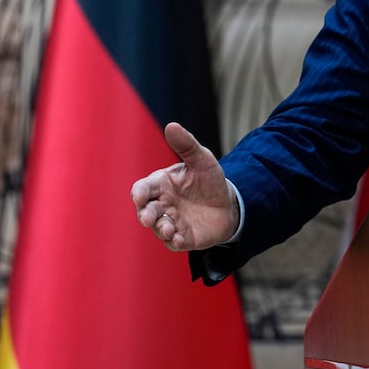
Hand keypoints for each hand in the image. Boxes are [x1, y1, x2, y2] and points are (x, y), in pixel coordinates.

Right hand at [130, 123, 238, 251]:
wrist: (228, 203)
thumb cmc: (209, 179)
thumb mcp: (202, 159)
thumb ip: (186, 145)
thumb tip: (171, 125)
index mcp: (161, 185)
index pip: (143, 189)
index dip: (139, 193)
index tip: (140, 196)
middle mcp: (161, 205)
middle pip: (145, 211)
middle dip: (145, 215)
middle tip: (149, 218)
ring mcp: (171, 222)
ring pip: (158, 228)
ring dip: (161, 229)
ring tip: (169, 228)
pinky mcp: (183, 237)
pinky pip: (174, 243)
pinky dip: (175, 242)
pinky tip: (180, 239)